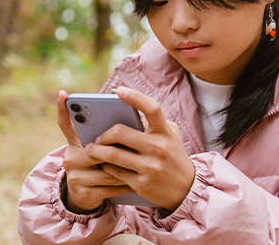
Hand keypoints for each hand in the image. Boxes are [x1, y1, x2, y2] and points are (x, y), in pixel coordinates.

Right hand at [57, 90, 134, 213]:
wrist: (88, 196)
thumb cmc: (101, 165)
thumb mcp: (101, 150)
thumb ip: (108, 136)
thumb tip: (129, 116)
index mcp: (75, 143)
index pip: (66, 124)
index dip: (62, 109)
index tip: (63, 93)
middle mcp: (70, 158)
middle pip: (99, 150)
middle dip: (120, 150)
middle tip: (139, 147)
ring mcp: (76, 177)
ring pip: (109, 169)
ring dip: (129, 168)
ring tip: (144, 164)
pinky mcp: (85, 194)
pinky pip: (113, 186)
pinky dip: (128, 184)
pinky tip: (139, 182)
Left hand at [85, 87, 195, 210]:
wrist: (186, 188)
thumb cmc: (173, 155)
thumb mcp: (170, 135)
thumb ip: (152, 123)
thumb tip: (124, 109)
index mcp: (165, 132)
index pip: (152, 108)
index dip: (135, 97)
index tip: (119, 90)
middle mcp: (159, 148)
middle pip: (121, 132)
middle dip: (103, 134)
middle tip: (97, 136)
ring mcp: (150, 167)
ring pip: (113, 154)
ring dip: (96, 151)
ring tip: (91, 149)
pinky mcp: (142, 184)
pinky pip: (114, 171)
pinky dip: (106, 166)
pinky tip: (103, 164)